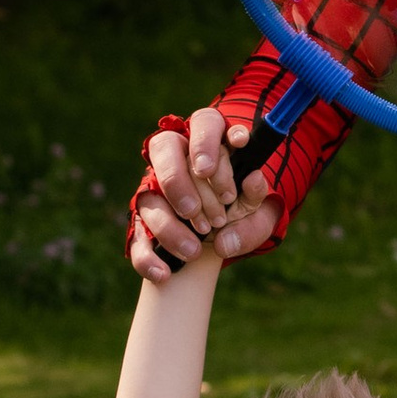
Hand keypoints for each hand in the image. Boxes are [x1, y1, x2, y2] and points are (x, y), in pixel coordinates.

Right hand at [128, 104, 276, 278]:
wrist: (223, 239)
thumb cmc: (240, 212)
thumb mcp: (258, 209)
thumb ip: (259, 198)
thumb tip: (254, 181)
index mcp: (208, 143)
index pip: (205, 124)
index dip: (209, 141)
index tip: (220, 160)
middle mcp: (177, 158)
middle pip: (165, 147)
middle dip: (183, 180)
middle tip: (211, 213)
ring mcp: (155, 188)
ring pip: (150, 193)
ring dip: (172, 222)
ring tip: (199, 244)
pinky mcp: (143, 220)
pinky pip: (137, 237)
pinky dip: (148, 257)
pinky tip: (164, 273)